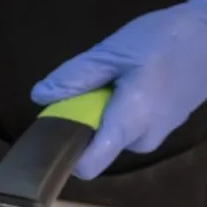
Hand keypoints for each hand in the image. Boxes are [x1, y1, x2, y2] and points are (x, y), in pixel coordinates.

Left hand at [31, 0, 206, 179]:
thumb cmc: (167, 39)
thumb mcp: (113, 50)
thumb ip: (75, 76)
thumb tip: (40, 97)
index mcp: (129, 124)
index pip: (88, 167)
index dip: (66, 155)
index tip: (54, 133)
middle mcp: (143, 140)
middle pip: (95, 146)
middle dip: (85, 121)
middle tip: (93, 86)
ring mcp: (157, 136)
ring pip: (111, 135)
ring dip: (104, 113)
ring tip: (118, 78)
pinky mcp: (164, 127)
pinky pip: (129, 127)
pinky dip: (120, 110)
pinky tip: (134, 82)